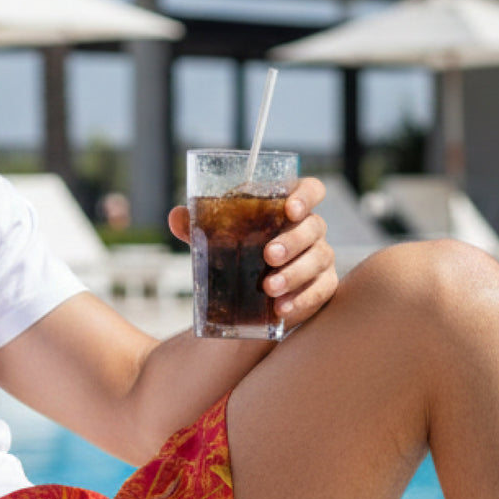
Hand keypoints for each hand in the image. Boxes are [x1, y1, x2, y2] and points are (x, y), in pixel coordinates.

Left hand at [168, 175, 337, 330]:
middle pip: (314, 226)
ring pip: (319, 258)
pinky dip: (301, 299)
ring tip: (269, 287)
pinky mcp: (322, 286)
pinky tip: (281, 308)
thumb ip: (197, 227)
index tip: (290, 208)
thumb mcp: (216, 240)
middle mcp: (310, 230)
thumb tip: (177, 217)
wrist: (248, 297)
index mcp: (289, 209)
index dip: (306, 195)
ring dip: (294, 273)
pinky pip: (320, 290)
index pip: (311, 190)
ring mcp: (319, 258)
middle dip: (293, 240)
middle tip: (269, 255)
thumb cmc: (237, 255)